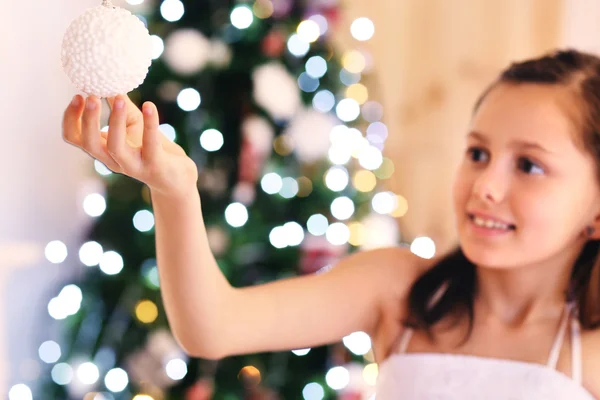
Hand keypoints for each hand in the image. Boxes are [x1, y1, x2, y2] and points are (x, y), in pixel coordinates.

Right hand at [62, 94, 198, 197]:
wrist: (178, 177)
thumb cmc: (152, 148)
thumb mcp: (133, 123)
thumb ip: (120, 106)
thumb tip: (109, 80)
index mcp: (103, 150)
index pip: (75, 137)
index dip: (71, 118)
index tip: (78, 95)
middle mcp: (113, 160)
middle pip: (89, 144)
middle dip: (87, 120)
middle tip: (90, 97)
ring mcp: (133, 166)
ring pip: (115, 147)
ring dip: (114, 121)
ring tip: (117, 97)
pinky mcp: (154, 166)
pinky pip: (150, 144)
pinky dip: (150, 123)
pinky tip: (149, 105)